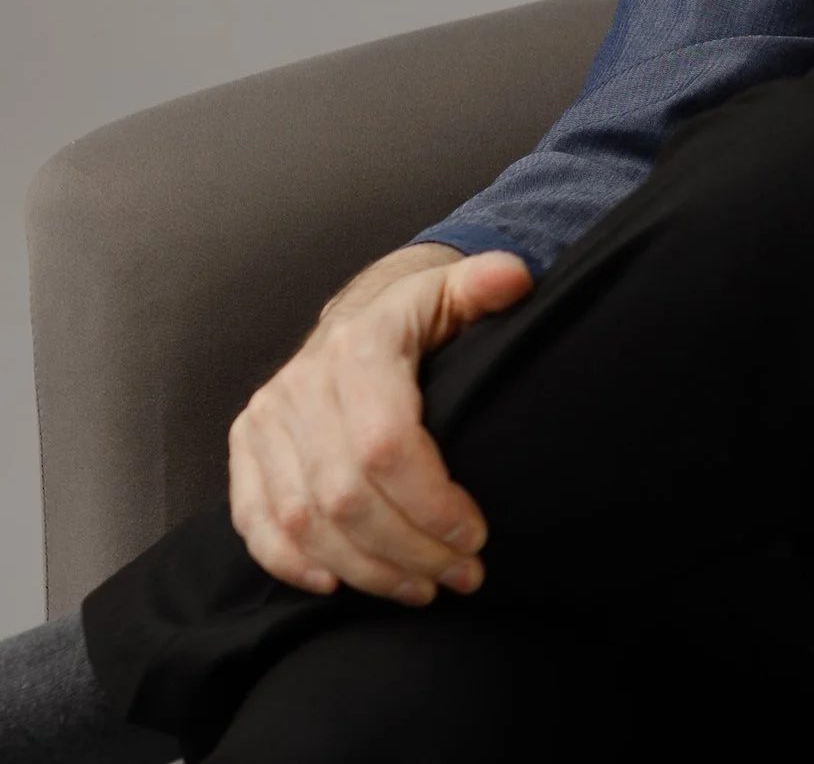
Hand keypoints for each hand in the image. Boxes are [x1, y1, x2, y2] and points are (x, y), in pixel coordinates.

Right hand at [228, 243, 532, 602]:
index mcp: (359, 346)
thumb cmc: (420, 316)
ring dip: (364, 570)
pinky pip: (255, 522)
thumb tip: (517, 279)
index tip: (476, 536)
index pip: (387, 445)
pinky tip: (338, 585)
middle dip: (409, 550)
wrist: (359, 315)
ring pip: (304, 521)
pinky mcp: (243, 451)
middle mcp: (300, 384)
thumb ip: (486, 285)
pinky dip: (292, 563)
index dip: (431, 502)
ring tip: (422, 588)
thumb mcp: (455, 291)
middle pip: (347, 496)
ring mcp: (264, 420)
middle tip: (462, 576)